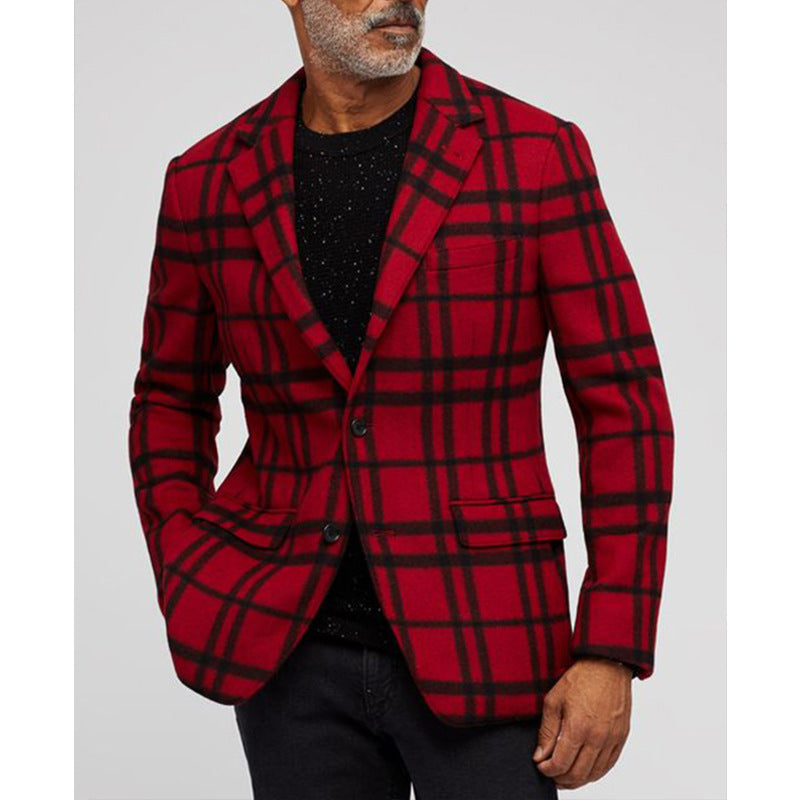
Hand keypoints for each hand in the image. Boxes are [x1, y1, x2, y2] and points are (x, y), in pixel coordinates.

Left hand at [532, 657, 631, 789]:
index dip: (548, 770)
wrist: (607, 666)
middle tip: (551, 774)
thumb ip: (547, 731)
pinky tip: (584, 770)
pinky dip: (595, 773)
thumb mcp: (554, 701)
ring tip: (565, 776)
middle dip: (561, 778)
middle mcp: (598, 737)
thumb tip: (540, 755)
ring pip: (594, 773)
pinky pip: (609, 764)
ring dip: (578, 780)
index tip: (541, 765)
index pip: (561, 763)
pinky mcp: (621, 737)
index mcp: (579, 727)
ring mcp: (612, 739)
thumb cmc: (580, 679)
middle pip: (578, 773)